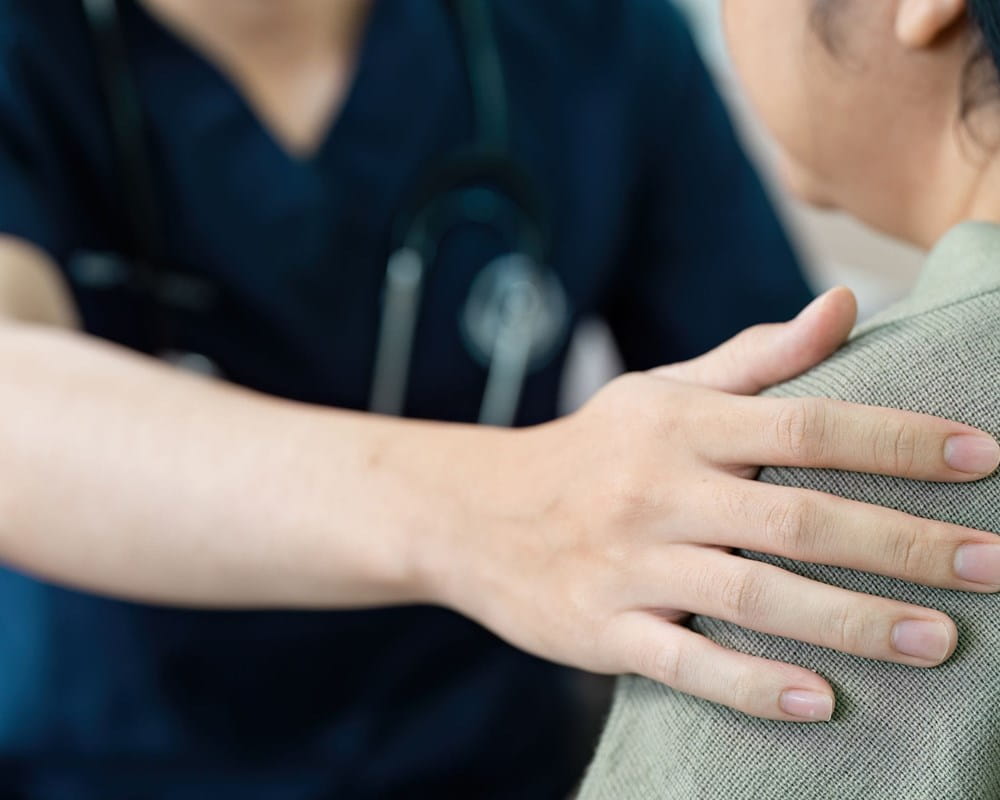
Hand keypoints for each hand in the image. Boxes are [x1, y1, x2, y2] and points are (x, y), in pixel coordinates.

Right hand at [431, 288, 999, 721]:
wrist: (476, 512)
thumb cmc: (591, 450)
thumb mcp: (662, 393)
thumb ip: (757, 360)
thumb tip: (844, 306)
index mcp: (680, 426)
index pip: (805, 423)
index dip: (897, 440)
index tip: (982, 456)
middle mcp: (658, 492)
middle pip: (798, 518)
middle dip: (904, 543)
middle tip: (994, 564)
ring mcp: (630, 565)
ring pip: (756, 597)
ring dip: (854, 622)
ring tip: (940, 641)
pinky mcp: (604, 629)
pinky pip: (689, 662)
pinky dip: (757, 686)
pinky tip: (823, 701)